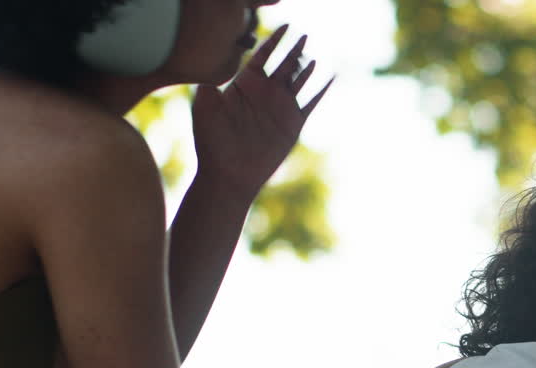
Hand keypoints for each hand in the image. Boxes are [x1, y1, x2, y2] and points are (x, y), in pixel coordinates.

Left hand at [190, 25, 332, 199]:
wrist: (229, 174)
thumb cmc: (212, 142)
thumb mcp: (203, 109)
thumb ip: (208, 85)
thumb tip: (211, 65)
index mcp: (245, 84)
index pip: (263, 54)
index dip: (274, 39)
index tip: (284, 25)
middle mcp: (265, 93)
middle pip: (283, 63)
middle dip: (292, 48)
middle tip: (302, 33)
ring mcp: (280, 107)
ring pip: (298, 80)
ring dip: (306, 66)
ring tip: (311, 52)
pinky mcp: (293, 123)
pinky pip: (311, 102)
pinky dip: (322, 89)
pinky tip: (331, 77)